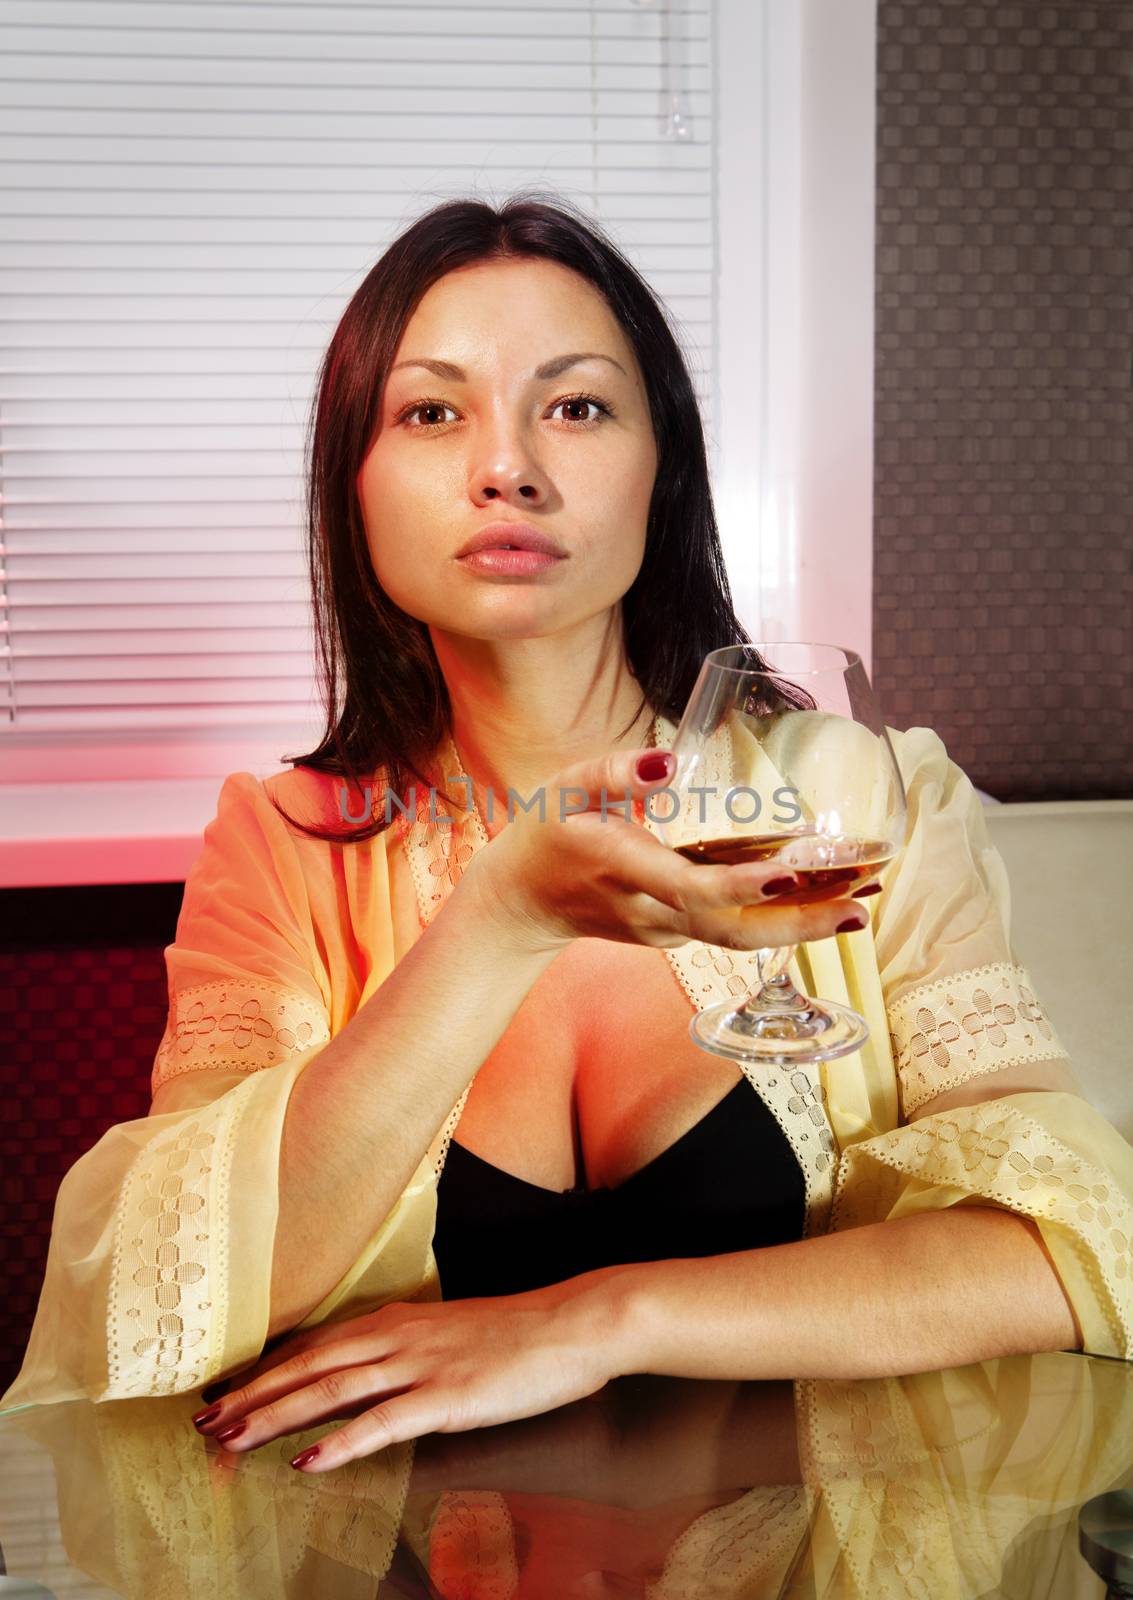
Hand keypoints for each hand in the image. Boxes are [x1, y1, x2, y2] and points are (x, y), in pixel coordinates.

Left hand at [191, 1284, 618, 1473]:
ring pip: (330, 1390)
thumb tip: (372, 1370)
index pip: (316, 1344)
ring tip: (232, 1439)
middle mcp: (398, 1336)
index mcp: (398, 1320)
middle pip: (308, 1364)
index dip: (266, 1368)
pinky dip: (338, 1442)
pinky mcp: (446, 1397)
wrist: (573, 1325)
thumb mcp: (452, 1331)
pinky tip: (308, 1462)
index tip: (224, 1388)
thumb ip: (408, 1347)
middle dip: (252, 1393)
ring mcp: (420, 1365)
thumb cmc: (520, 1333)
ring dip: (275, 1415)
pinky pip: (381, 1423)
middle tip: (204, 1420)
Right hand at [456, 744, 873, 955]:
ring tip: (859, 906)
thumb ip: (614, 772)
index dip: (740, 886)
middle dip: (797, 923)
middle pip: (731, 930)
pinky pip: (730, 931)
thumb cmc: (543, 836)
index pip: (689, 887)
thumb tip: (669, 765)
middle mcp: (648, 911)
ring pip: (737, 938)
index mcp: (621, 869)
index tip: (790, 874)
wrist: (518, 906)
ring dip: (801, 928)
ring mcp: (662, 931)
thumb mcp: (564, 788)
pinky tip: (822, 899)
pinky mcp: (674, 934)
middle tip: (859, 907)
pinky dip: (776, 920)